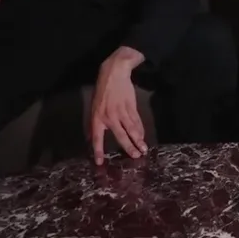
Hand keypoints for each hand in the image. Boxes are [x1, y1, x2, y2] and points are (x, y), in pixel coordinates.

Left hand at [89, 47, 147, 164]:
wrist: (113, 74)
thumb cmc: (103, 91)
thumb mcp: (95, 107)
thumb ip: (97, 123)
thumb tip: (94, 137)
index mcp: (97, 118)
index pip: (97, 138)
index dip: (98, 151)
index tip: (100, 163)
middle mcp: (109, 117)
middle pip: (120, 135)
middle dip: (128, 147)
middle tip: (135, 157)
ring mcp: (121, 111)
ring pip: (131, 129)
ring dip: (139, 139)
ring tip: (143, 149)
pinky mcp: (131, 106)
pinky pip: (136, 120)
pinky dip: (140, 129)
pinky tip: (142, 136)